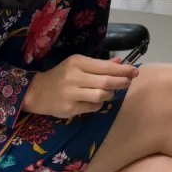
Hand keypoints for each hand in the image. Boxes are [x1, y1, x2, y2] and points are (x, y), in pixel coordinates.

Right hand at [23, 55, 138, 117]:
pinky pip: (93, 107)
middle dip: (122, 82)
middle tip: (128, 82)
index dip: (123, 69)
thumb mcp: (78, 64)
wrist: (36, 92)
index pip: (106, 66)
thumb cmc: (61, 75)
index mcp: (78, 62)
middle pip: (106, 81)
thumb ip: (99, 64)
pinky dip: (99, 104)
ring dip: (110, 94)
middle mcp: (74, 77)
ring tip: (110, 92)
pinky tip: (95, 101)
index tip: (135, 71)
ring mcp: (71, 94)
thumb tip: (120, 63)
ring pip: (101, 95)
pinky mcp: (69, 108)